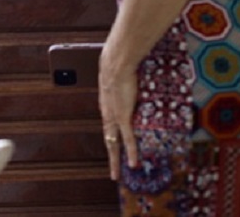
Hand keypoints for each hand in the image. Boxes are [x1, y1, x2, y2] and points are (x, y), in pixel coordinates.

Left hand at [98, 45, 138, 180]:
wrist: (115, 64)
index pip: (108, 128)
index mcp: (106, 107)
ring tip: (118, 175)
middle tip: (113, 172)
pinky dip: (131, 152)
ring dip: (116, 161)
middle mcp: (107, 115)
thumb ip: (122, 84)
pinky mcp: (123, 117)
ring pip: (114, 144)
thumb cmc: (118, 67)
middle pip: (108, 141)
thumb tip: (130, 79)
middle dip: (111, 158)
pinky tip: (133, 164)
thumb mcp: (118, 79)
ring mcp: (114, 117)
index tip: (113, 148)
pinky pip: (127, 139)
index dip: (111, 140)